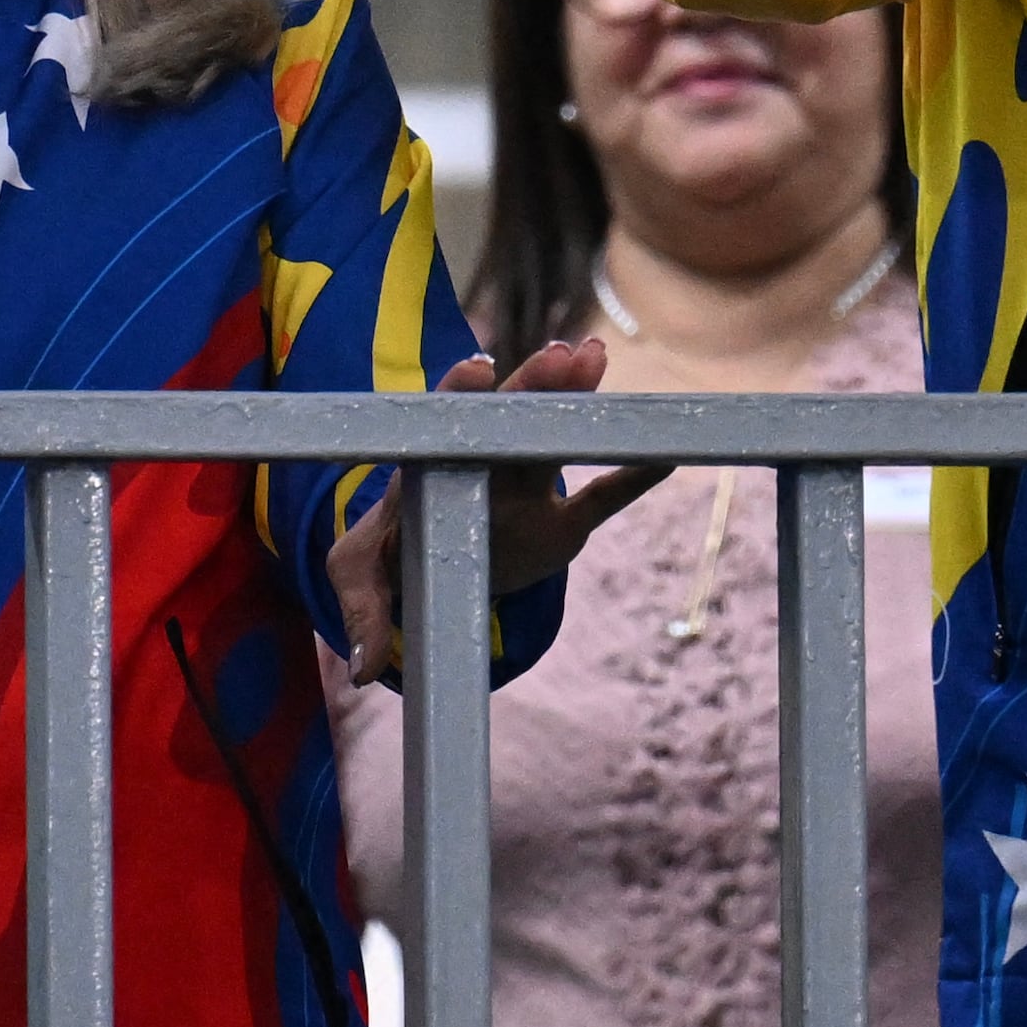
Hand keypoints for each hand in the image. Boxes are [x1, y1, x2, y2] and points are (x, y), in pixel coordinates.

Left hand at [321, 339, 673, 685]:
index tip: (479, 369)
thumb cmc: (390, 558)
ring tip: (598, 359)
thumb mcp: (362, 580)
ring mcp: (524, 489)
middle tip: (561, 357)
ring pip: (551, 440)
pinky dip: (633, 480)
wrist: (435, 564)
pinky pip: (602, 499)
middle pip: (508, 421)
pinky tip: (664, 454)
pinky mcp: (561, 523)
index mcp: (430, 469)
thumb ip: (363, 614)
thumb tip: (362, 668)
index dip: (460, 394)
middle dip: (532, 387)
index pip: (443, 422)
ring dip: (575, 399)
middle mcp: (481, 468)